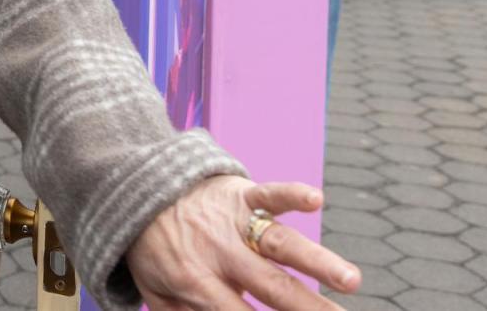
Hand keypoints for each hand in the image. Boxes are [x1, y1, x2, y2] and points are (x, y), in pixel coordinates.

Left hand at [127, 175, 359, 309]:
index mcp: (195, 281)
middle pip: (271, 286)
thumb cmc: (152, 250)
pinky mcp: (239, 193)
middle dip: (309, 309)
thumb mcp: (155, 291)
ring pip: (278, 242)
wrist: (136, 188)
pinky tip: (315, 198)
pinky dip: (290, 194)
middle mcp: (218, 251)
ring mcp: (231, 221)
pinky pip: (267, 193)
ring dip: (316, 260)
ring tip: (350, 279)